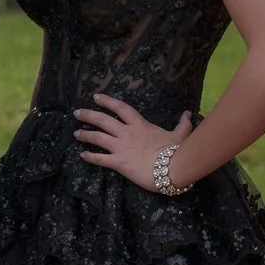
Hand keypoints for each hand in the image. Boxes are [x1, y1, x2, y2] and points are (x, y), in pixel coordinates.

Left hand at [73, 94, 192, 189]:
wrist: (172, 167)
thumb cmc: (176, 151)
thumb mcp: (180, 134)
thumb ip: (182, 124)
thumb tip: (188, 113)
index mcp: (140, 124)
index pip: (120, 108)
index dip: (107, 101)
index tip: (96, 97)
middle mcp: (127, 133)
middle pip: (103, 120)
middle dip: (88, 115)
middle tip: (77, 113)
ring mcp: (121, 147)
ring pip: (97, 138)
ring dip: (85, 135)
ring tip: (76, 134)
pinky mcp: (119, 162)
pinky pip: (100, 159)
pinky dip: (90, 157)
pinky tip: (83, 155)